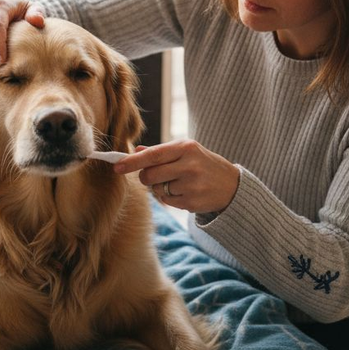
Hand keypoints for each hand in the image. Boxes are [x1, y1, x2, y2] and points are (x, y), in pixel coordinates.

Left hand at [115, 141, 239, 213]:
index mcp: (186, 147)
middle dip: (147, 178)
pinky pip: (167, 201)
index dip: (132, 162)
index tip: (116, 167)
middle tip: (157, 175)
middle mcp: (189, 165)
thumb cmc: (204, 164)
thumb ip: (161, 152)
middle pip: (150, 175)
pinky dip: (170, 198)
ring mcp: (191, 185)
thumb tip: (136, 150)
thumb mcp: (187, 151)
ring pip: (157, 190)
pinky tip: (185, 192)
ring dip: (161, 188)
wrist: (232, 185)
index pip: (152, 155)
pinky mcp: (192, 202)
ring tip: (179, 183)